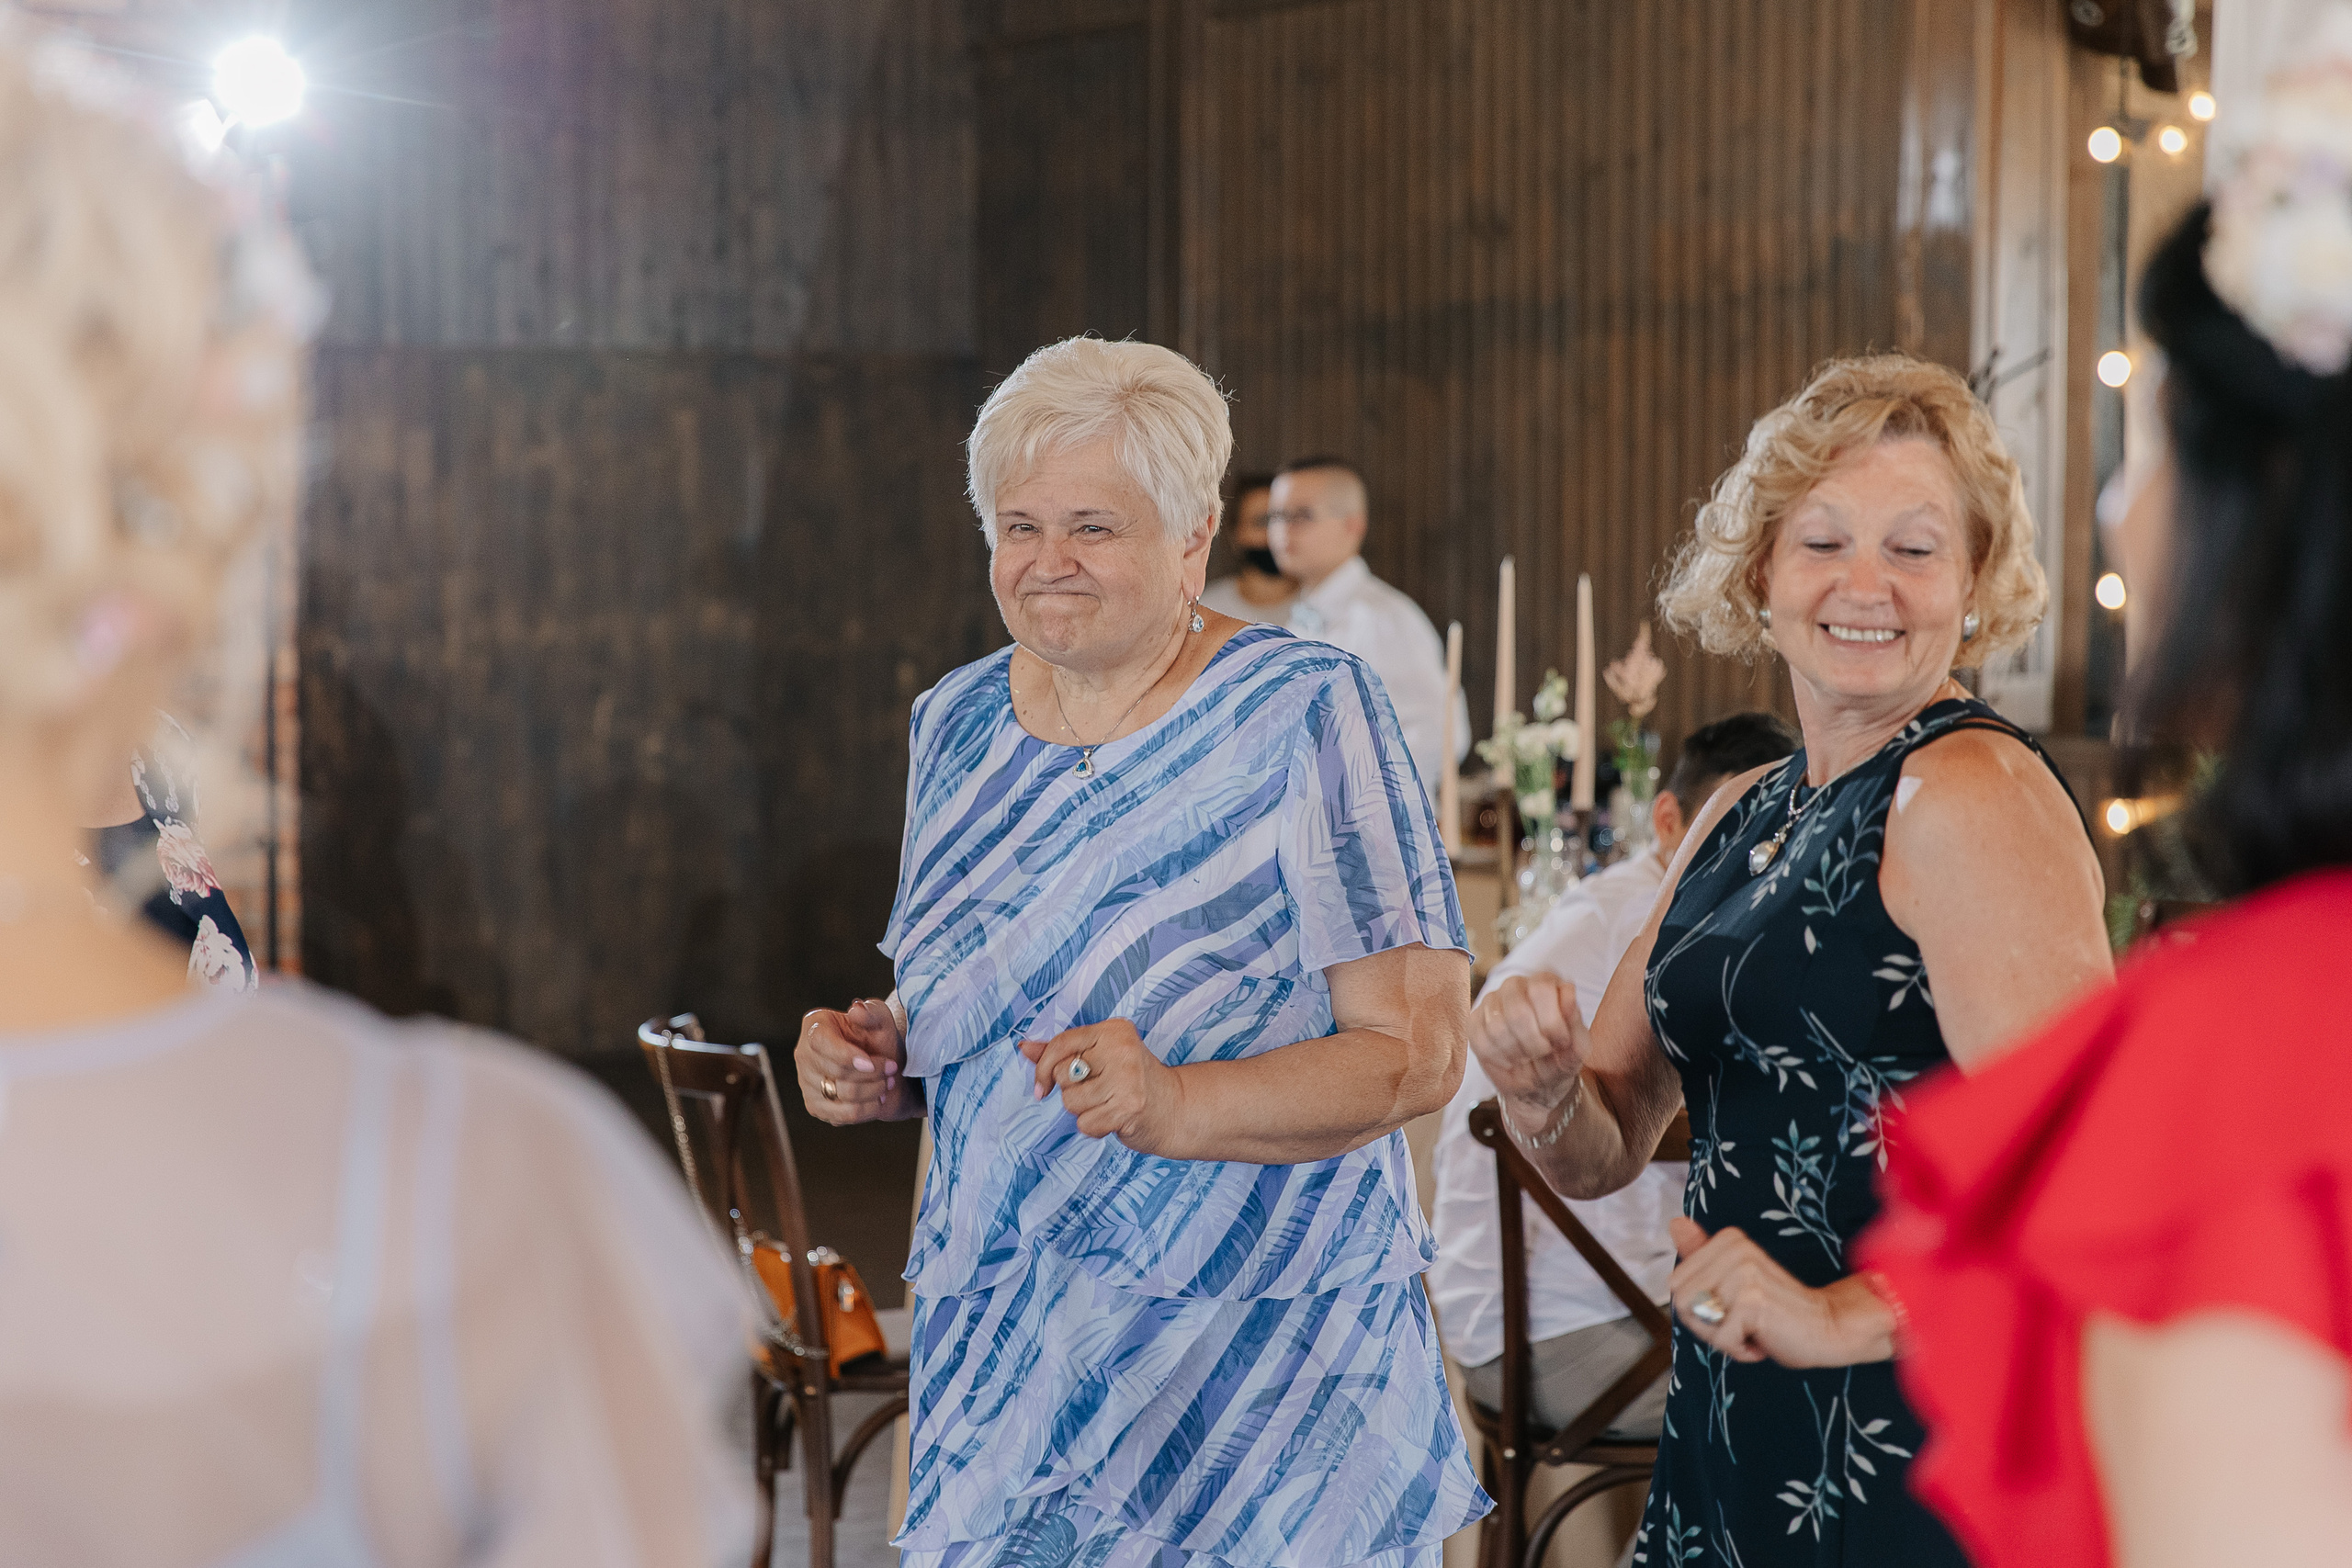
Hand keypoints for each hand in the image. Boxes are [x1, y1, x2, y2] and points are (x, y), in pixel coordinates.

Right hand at [796, 999, 914, 1124]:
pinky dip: (867, 1109)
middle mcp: (803, 1054)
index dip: (846, 1055)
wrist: (884, 1068)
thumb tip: (856, 1009)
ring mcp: (806, 1082)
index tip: (871, 1063)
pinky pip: (842, 1115)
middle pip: (835, 1072)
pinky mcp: (815, 1106)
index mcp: (815, 1026)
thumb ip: (871, 1013)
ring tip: (888, 1082)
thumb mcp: (881, 1020)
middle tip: (892, 1068)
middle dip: (872, 1073)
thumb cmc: (878, 1038)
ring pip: (842, 1095)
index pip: (820, 1042)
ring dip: (873, 1090)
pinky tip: (878, 1099)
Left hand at [1020, 1019, 1188, 1155]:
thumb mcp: (1100, 1058)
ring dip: (1083, 1111)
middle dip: (1071, 1090)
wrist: (1176, 1109)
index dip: (1043, 1068)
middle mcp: (1122, 1049)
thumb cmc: (1132, 1082)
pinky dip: (1095, 1128)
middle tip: (1098, 1091)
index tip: (1041, 1088)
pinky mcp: (1129, 1107)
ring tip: (1107, 1105)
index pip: (1062, 1043)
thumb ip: (1062, 1052)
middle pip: (1062, 1075)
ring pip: (1071, 1102)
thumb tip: (1025, 1047)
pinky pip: (1085, 1124)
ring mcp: (1128, 1078)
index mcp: (1114, 1031)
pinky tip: (1114, 1119)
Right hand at [1468, 973, 1588, 1130]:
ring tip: (1526, 1056)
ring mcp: (1492, 1001)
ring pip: (1496, 1026)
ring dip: (1516, 1052)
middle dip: (1533, 1042)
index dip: (1552, 1023)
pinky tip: (1509, 1059)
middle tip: (1542, 1052)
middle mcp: (1517, 984)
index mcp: (1546, 982)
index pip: (1542, 989)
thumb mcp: (1577, 1046)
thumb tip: (1568, 992)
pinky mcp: (1475, 1020)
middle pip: (1517, 1010)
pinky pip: (1480, 1039)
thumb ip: (1576, 1020)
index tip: (1560, 1042)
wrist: (1538, 1084)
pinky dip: (1499, 1057)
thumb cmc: (1560, 1059)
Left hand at [1666, 1217, 1893, 1367]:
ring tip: (1752, 1329)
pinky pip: (1721, 1339)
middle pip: (1682, 1302)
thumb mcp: (1733, 1281)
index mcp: (1727, 1239)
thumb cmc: (1777, 1309)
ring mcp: (1743, 1273)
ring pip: (1698, 1321)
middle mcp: (1734, 1249)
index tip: (1733, 1309)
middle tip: (1742, 1322)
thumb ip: (1702, 1254)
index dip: (1700, 1310)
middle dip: (1708, 1325)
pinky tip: (1763, 1338)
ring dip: (1724, 1338)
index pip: (1676, 1284)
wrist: (1828, 1327)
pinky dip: (1740, 1350)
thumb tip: (1674, 1222)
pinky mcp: (1752, 1300)